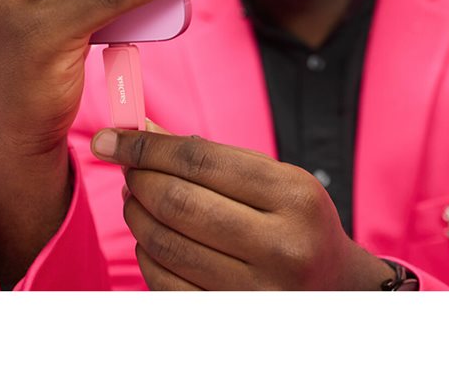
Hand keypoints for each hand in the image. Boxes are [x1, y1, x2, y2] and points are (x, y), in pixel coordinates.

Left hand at [91, 126, 395, 289]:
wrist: (336, 289)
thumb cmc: (298, 222)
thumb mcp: (273, 178)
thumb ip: (209, 155)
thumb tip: (141, 129)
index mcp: (295, 196)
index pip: (200, 161)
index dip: (147, 146)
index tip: (113, 138)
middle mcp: (282, 245)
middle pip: (178, 202)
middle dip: (139, 179)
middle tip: (127, 168)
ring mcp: (259, 290)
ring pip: (167, 245)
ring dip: (137, 216)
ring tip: (136, 199)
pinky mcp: (234, 318)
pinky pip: (166, 284)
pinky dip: (147, 255)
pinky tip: (152, 239)